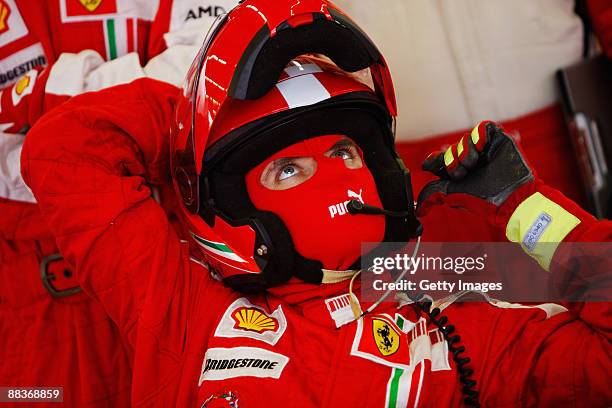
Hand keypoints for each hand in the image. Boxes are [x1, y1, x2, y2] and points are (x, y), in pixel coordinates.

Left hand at [417, 121, 533, 217]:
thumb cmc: (483, 199)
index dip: (435, 160)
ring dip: (466, 152)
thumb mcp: (452, 195)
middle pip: (451, 149)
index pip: (441, 158)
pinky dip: (479, 136)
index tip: (428, 164)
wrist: (510, 197)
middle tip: (461, 172)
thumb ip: (433, 195)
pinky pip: (483, 128)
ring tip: (475, 164)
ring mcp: (484, 149)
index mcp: (458, 171)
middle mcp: (470, 159)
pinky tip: (482, 147)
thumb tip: (419, 210)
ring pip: (465, 139)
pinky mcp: (498, 140)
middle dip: (452, 161)